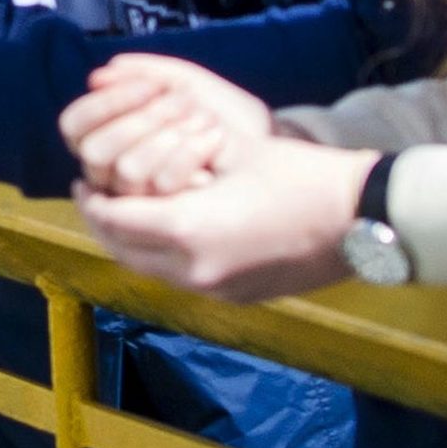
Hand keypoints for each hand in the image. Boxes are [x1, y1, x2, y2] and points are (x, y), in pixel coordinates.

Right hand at [58, 56, 273, 196]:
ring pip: (126, 172)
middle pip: (95, 152)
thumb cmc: (223, 112)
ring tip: (205, 118)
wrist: (267, 144)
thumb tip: (99, 76)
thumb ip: (144, 74)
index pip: (74, 125)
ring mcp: (139, 199)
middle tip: (184, 101)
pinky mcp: (169, 216)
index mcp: (109, 137)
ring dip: (165, 135)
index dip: (106, 103)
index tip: (151, 84)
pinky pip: (161, 187)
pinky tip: (215, 140)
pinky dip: (189, 156)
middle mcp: (115, 173)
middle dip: (140, 119)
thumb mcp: (185, 82)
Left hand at [74, 136, 379, 301]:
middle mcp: (195, 271)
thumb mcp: (234, 150)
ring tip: (133, 210)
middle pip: (124, 252)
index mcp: (190, 230)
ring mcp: (217, 290)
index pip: (114, 221)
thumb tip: (140, 149)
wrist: (362, 220)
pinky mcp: (237, 298)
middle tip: (98, 195)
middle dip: (105, 224)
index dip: (92, 201)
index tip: (84, 180)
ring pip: (151, 269)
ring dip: (134, 242)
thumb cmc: (302, 175)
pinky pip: (182, 278)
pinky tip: (175, 228)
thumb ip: (179, 155)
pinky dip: (165, 255)